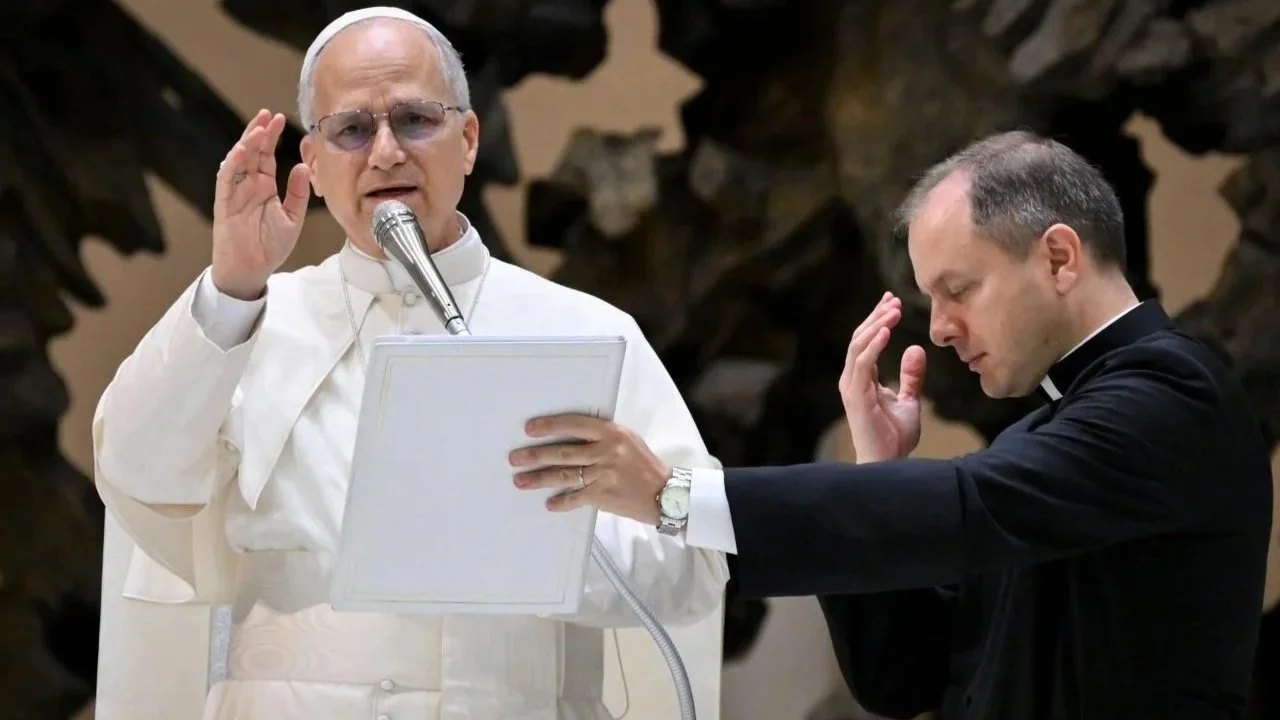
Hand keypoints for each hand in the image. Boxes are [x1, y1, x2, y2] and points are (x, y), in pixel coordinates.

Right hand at [211, 109, 311, 299]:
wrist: (252, 269)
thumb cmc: (270, 246)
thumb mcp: (292, 218)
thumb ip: (298, 194)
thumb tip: (304, 167)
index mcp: (265, 187)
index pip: (267, 156)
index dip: (272, 137)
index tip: (280, 119)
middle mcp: (249, 185)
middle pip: (252, 152)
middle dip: (259, 132)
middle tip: (268, 115)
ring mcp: (235, 192)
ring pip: (238, 161)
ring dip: (246, 143)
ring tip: (258, 128)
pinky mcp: (224, 202)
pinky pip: (226, 179)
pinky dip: (233, 163)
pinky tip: (242, 150)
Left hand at [509, 414, 669, 524]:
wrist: (666, 493)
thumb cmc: (645, 465)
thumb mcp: (627, 440)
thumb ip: (602, 437)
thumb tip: (570, 437)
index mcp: (612, 433)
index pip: (574, 424)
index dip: (550, 426)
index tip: (530, 429)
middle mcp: (606, 451)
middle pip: (563, 452)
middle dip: (535, 455)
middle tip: (515, 458)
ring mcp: (604, 474)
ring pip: (564, 475)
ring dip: (539, 478)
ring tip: (520, 480)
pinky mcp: (603, 495)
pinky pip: (575, 498)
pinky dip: (561, 501)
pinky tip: (549, 504)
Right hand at [838, 291, 926, 462]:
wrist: (888, 464)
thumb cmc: (894, 437)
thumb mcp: (909, 401)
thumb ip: (911, 377)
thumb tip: (915, 349)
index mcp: (862, 379)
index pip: (866, 342)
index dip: (878, 320)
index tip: (893, 302)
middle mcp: (852, 379)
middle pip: (860, 338)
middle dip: (876, 316)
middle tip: (894, 298)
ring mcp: (852, 387)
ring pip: (859, 346)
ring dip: (876, 325)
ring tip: (894, 309)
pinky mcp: (856, 396)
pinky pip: (863, 364)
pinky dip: (874, 345)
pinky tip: (887, 331)